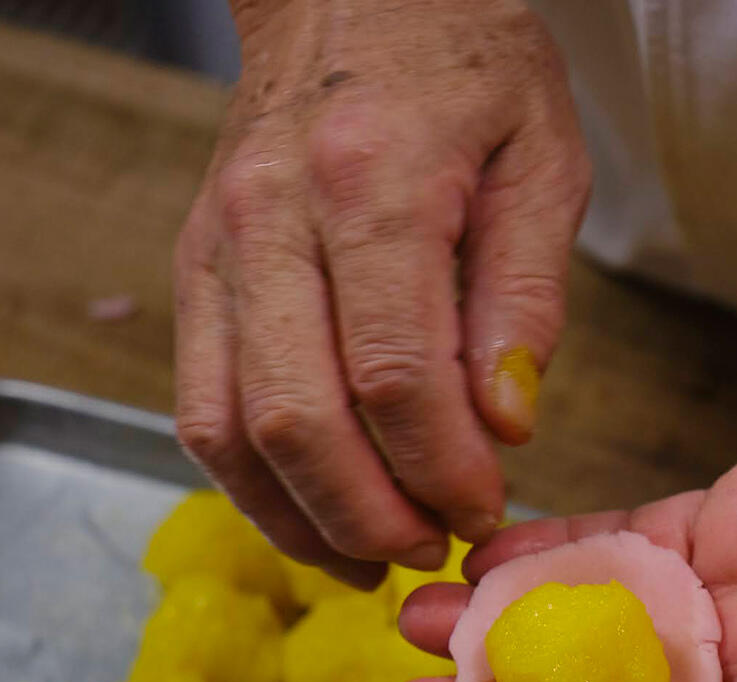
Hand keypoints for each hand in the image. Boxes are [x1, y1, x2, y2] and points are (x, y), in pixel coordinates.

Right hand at [174, 0, 590, 584]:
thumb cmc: (464, 68)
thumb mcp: (542, 159)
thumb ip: (526, 297)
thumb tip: (505, 426)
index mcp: (371, 184)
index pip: (393, 374)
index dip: (440, 470)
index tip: (485, 509)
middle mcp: (272, 220)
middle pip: (297, 419)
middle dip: (369, 515)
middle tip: (430, 549)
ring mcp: (218, 248)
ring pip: (229, 428)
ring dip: (301, 520)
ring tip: (372, 558)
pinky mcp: (194, 271)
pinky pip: (201, 406)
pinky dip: (253, 483)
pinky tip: (314, 515)